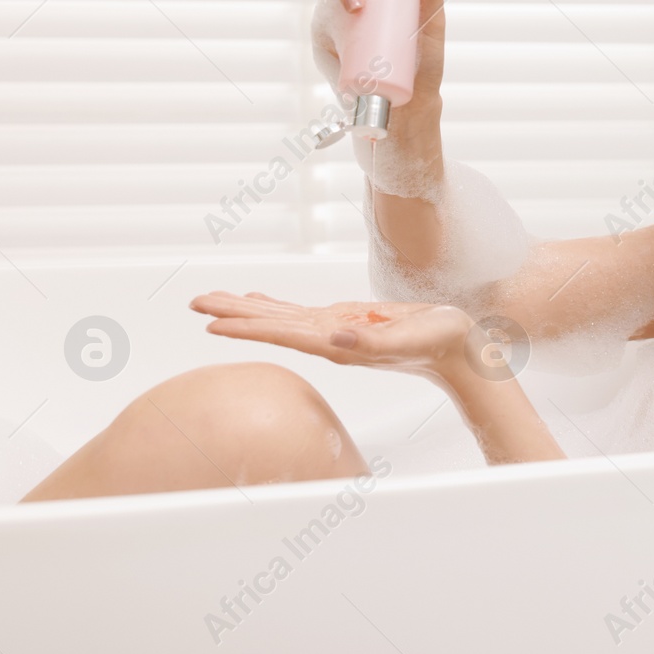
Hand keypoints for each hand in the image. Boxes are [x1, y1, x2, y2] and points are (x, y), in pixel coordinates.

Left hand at [190, 291, 473, 381]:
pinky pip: (301, 314)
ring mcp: (336, 330)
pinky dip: (276, 307)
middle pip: (272, 325)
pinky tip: (259, 303)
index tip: (212, 325)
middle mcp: (330, 339)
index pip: (283, 334)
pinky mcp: (346, 321)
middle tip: (194, 302)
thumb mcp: (409, 337)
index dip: (247, 329)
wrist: (459, 353)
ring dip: (247, 309)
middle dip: (232, 313)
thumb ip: (372, 340)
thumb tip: (335, 336)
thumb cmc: (440, 343)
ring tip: (213, 300)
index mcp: (340, 343)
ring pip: (281, 318)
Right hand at [310, 0, 446, 121]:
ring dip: (334, 3)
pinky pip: (320, 39)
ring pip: (325, 2)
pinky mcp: (328, 51)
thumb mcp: (432, 22)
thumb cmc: (422, 56)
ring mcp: (337, 23)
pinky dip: (327, 41)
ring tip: (356, 10)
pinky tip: (337, 46)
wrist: (412, 102)